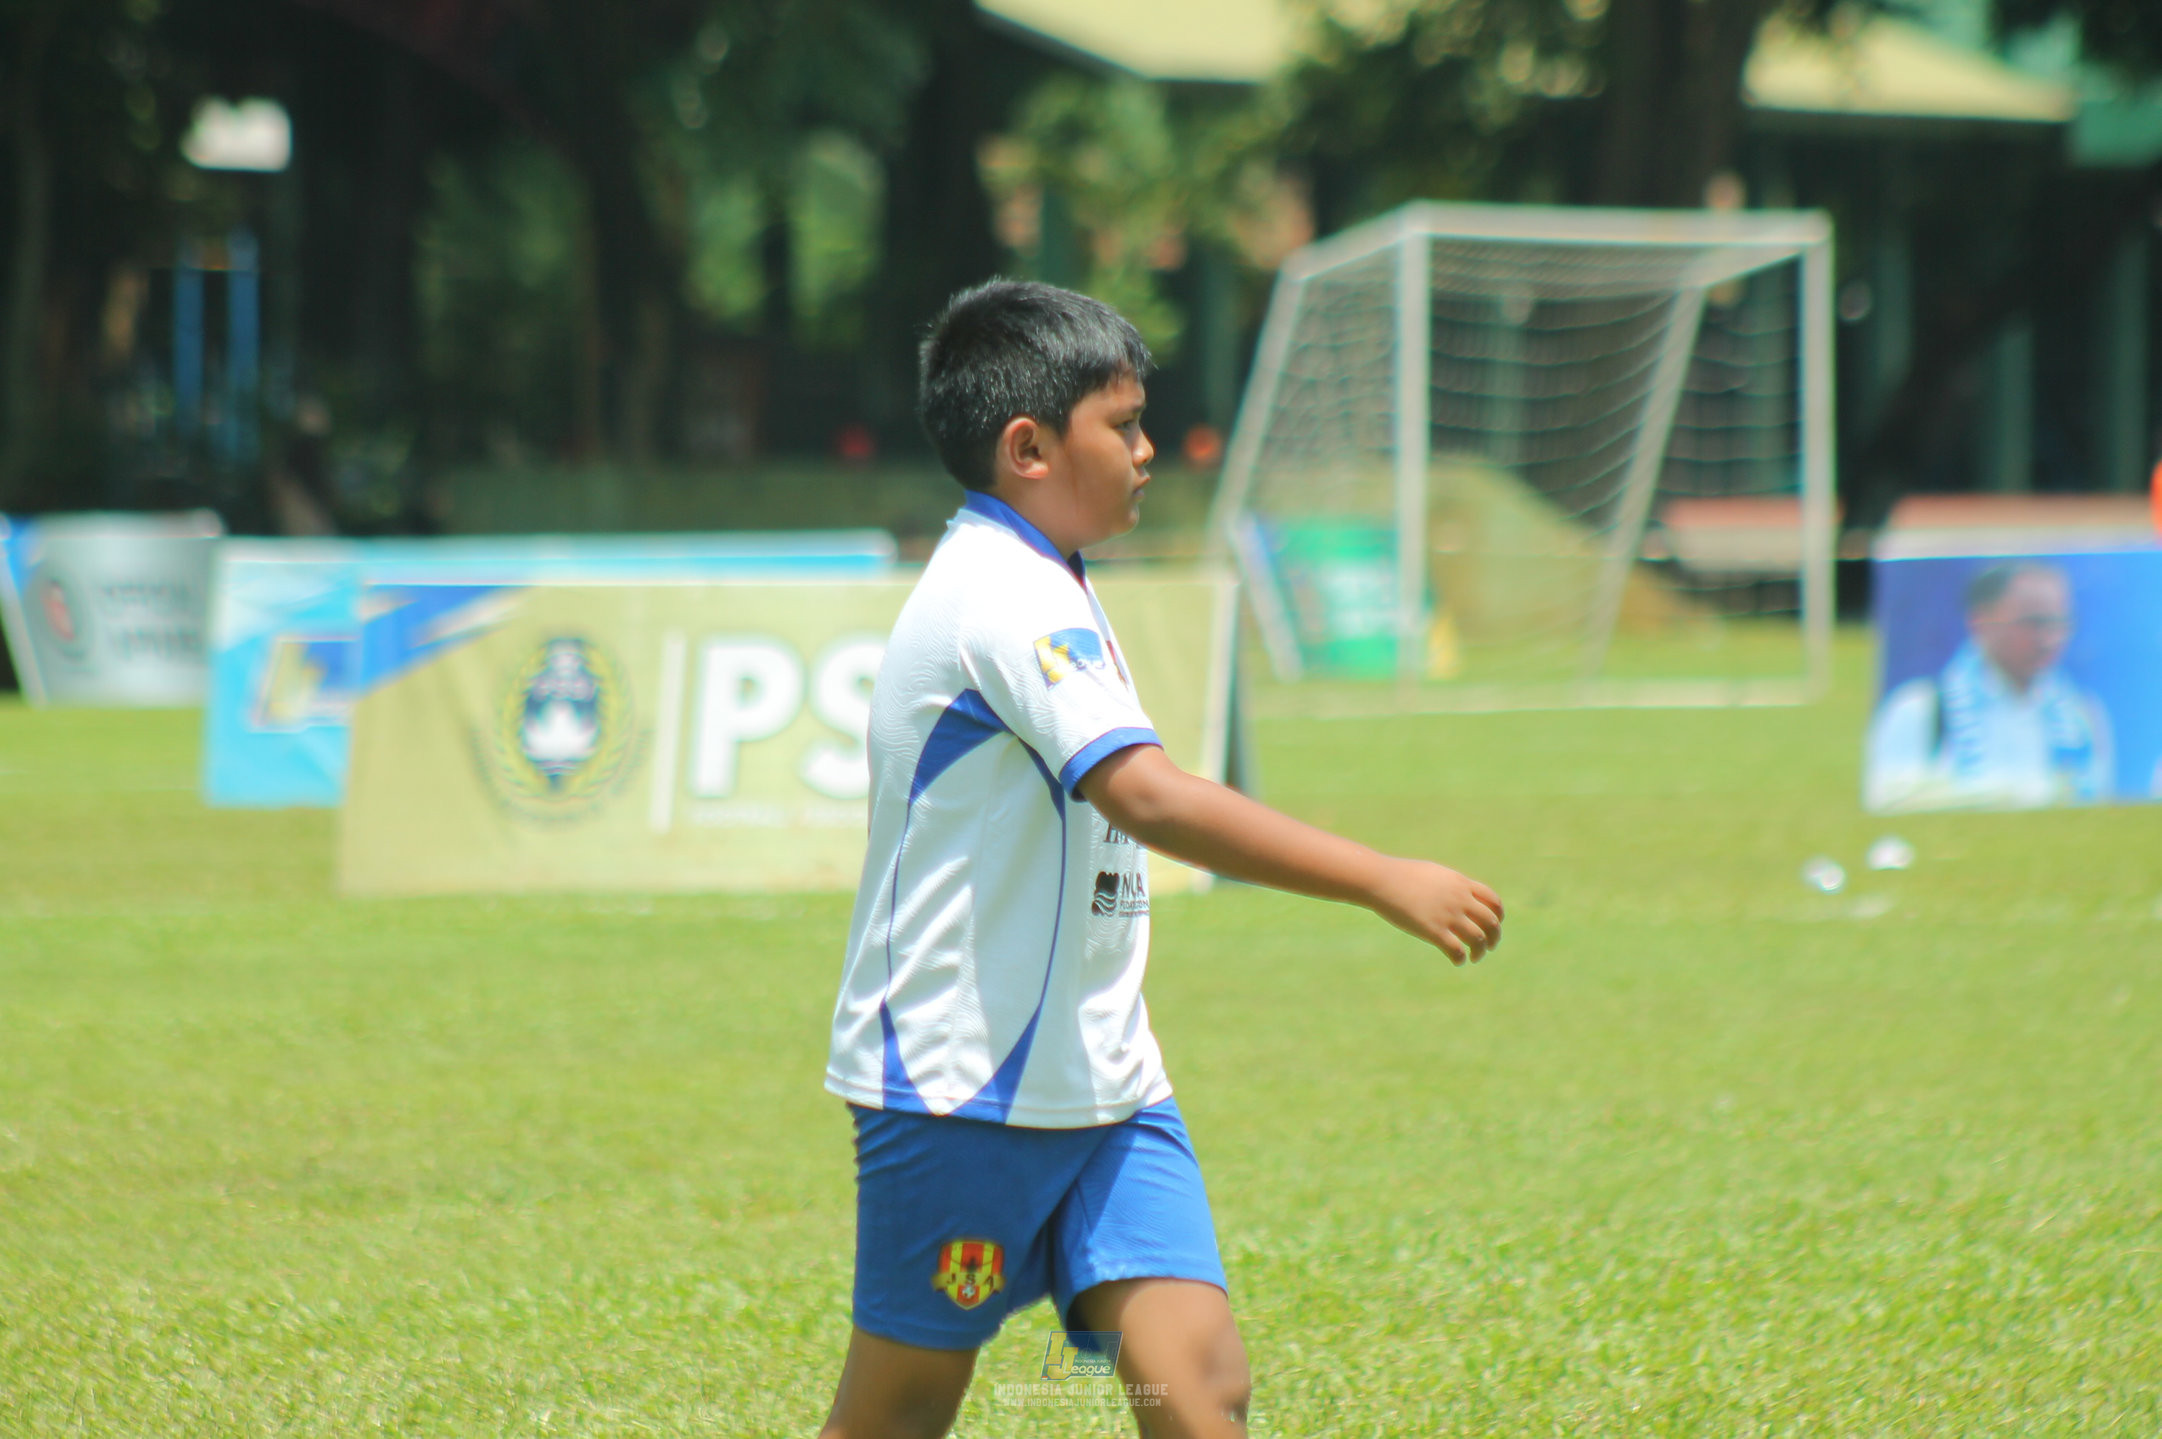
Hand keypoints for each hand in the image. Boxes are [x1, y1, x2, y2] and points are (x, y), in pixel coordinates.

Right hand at [1369, 858, 1503, 964]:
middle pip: (1491, 921)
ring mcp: (1448, 915)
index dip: (1498, 914)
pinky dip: (1461, 959)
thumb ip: (1448, 884)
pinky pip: (1457, 950)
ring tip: (1475, 957)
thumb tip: (1453, 891)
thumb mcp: (1433, 874)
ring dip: (1480, 951)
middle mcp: (1459, 899)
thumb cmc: (1401, 875)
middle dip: (1494, 936)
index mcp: (1460, 884)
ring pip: (1478, 939)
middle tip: (1489, 946)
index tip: (1495, 924)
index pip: (1493, 900)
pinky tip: (1457, 961)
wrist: (1382, 880)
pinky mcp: (1434, 931)